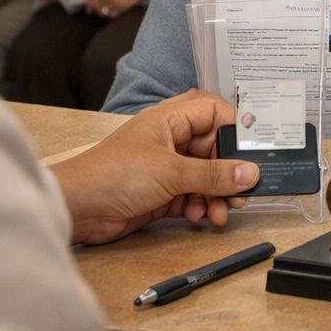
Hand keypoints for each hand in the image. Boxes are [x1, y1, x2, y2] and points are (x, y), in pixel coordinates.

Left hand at [50, 90, 257, 245]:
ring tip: (221, 212)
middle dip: (228, 172)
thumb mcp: (171, 172)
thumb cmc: (112, 175)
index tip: (254, 150)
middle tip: (242, 190)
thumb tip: (250, 172)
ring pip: (204, 176)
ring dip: (215, 195)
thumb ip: (213, 174)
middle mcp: (170, 140)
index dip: (235, 129)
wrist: (77, 209)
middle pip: (213, 149)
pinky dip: (199, 206)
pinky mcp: (160, 192)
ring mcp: (165, 167)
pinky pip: (192, 195)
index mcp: (170, 120)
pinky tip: (197, 217)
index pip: (214, 112)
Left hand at [83, 0, 157, 19]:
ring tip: (101, 11)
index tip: (87, 7)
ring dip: (101, 12)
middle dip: (92, 9)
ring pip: (103, 12)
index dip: (88, 4)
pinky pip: (112, 14)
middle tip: (91, 11)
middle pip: (95, 6)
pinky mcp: (122, 8)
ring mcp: (115, 3)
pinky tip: (110, 11)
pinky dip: (110, 14)